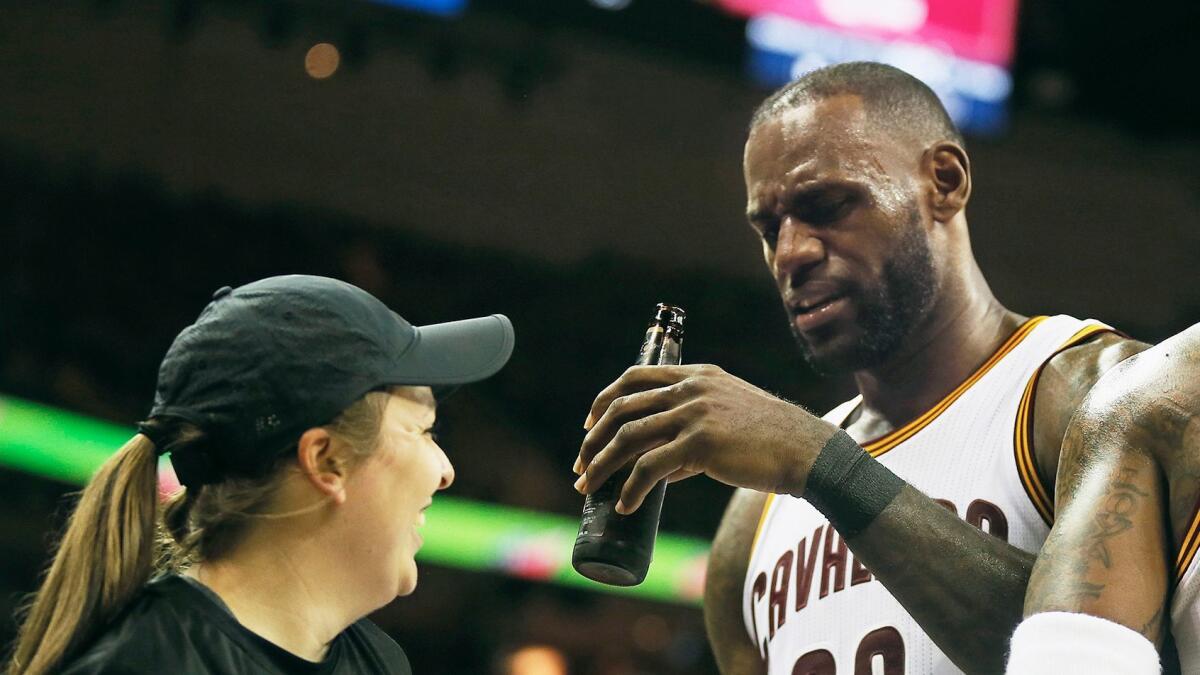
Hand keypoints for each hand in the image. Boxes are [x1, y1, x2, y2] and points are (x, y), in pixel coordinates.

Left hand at [573, 364, 837, 513]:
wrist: (807, 450)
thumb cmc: (772, 441)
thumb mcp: (729, 418)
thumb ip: (693, 433)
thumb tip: (662, 468)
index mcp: (698, 375)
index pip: (636, 376)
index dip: (605, 400)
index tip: (589, 425)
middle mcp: (692, 389)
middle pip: (623, 407)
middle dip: (594, 439)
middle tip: (581, 465)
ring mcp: (695, 414)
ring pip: (629, 437)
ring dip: (601, 465)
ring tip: (588, 488)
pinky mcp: (700, 443)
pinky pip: (650, 468)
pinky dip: (631, 489)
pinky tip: (625, 505)